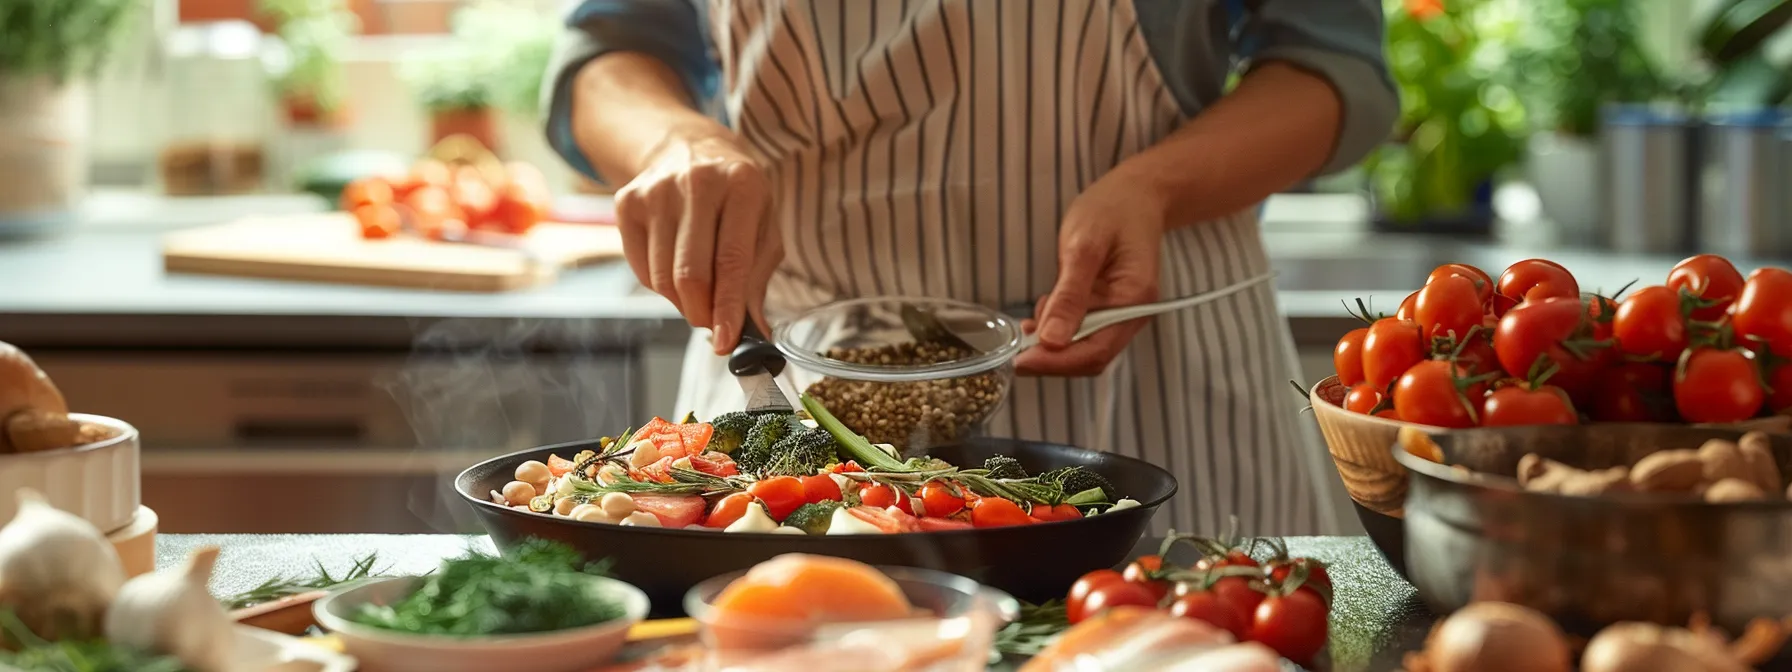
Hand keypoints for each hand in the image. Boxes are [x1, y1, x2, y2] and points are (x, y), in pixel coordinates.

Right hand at [614, 124, 780, 353]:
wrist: (690, 148)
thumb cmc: (736, 197)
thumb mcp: (763, 227)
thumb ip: (758, 279)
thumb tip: (753, 331)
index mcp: (743, 186)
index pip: (732, 261)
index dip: (727, 309)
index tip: (726, 342)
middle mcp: (698, 182)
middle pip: (690, 274)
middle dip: (702, 313)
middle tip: (712, 324)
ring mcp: (657, 190)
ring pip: (663, 278)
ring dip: (682, 302)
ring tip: (700, 291)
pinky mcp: (628, 202)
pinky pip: (641, 270)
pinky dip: (661, 285)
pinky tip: (675, 268)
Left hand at [1015, 175, 1164, 376]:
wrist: (1135, 195)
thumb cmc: (1111, 211)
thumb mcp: (1083, 246)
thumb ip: (1069, 294)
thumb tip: (1051, 340)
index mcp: (1134, 300)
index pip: (1095, 350)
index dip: (1056, 362)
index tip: (1021, 361)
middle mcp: (1132, 314)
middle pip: (1090, 357)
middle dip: (1051, 358)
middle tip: (1015, 349)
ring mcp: (1121, 314)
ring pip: (1084, 349)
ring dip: (1052, 346)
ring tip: (1029, 324)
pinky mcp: (1108, 309)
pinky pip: (1083, 332)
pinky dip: (1058, 330)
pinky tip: (1042, 314)